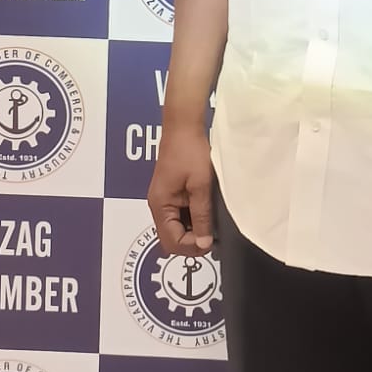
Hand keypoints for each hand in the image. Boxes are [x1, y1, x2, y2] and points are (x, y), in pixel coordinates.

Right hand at [148, 123, 214, 254]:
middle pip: (171, 237)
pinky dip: (192, 219)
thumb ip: (201, 216)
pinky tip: (206, 212)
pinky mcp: (170, 192)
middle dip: (191, 241)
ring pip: (176, 227)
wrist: (184, 125)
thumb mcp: (200, 186)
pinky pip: (178, 215)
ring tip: (212, 224)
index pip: (172, 241)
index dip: (192, 246)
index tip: (212, 240)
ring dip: (193, 230)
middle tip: (214, 236)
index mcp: (160, 205)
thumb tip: (204, 245)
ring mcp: (163, 199)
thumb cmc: (191, 152)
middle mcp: (157, 205)